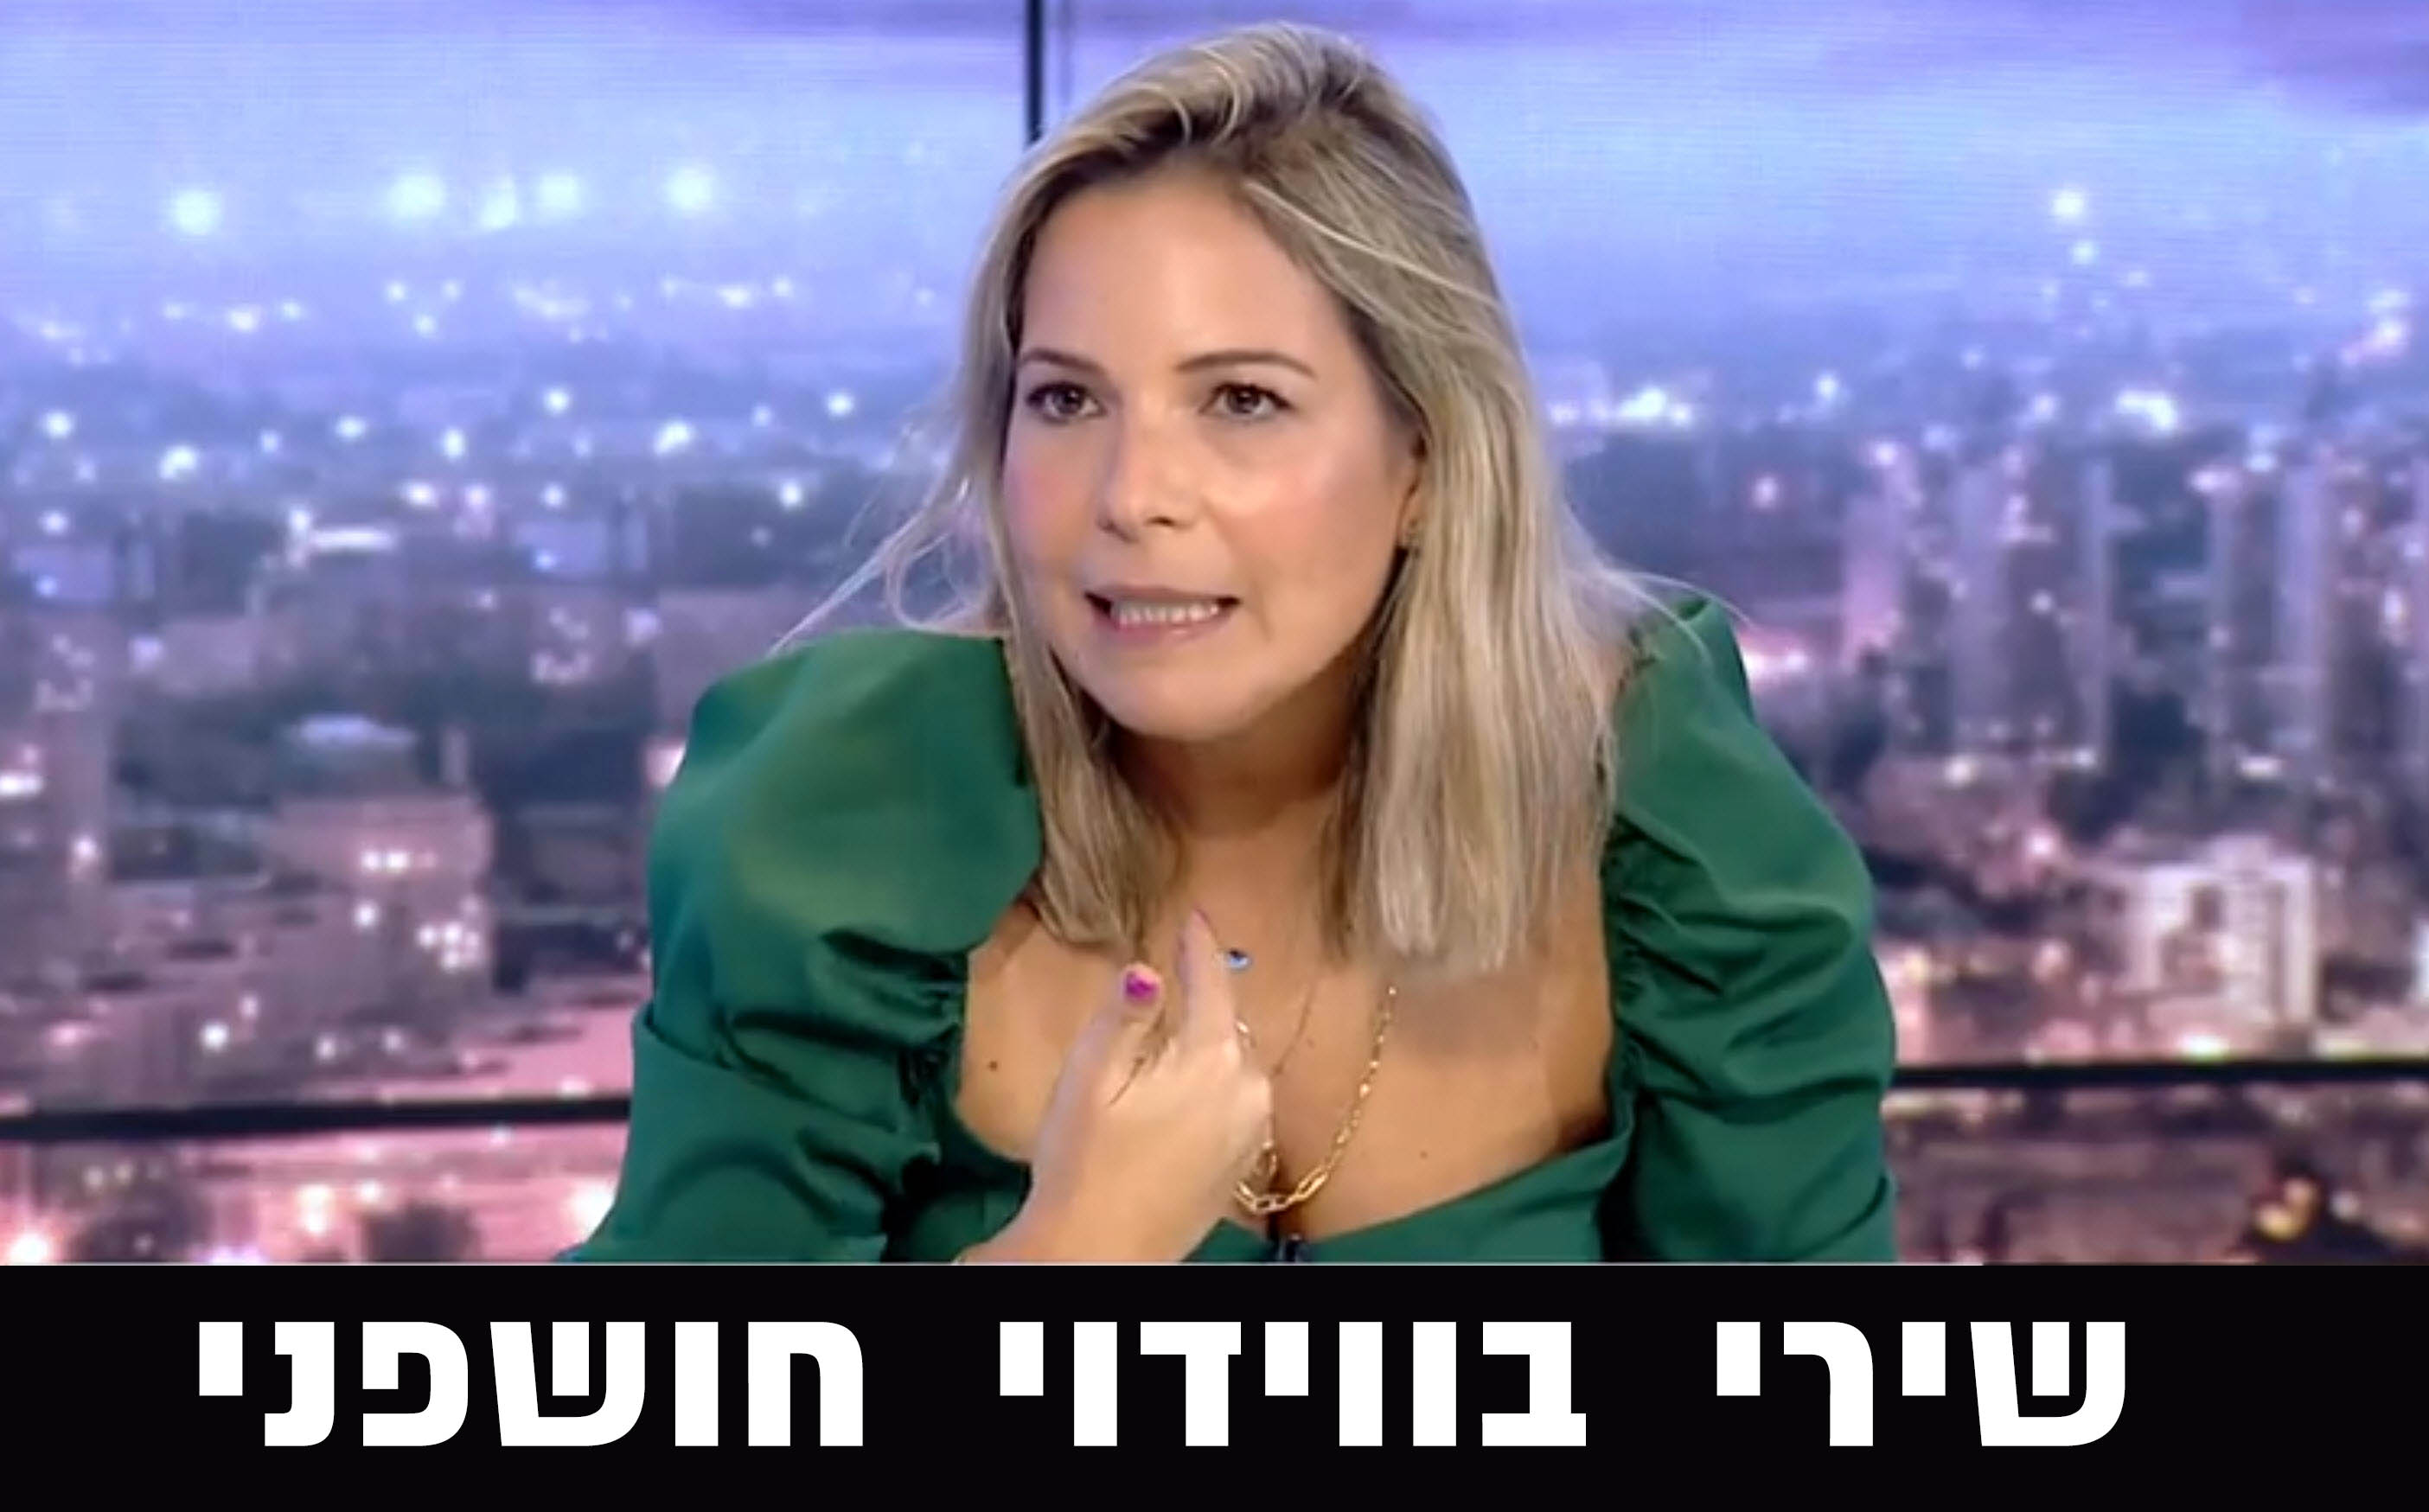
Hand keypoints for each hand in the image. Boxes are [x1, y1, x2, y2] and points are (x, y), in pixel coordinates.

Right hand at [975, 910, 1272, 1261]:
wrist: (1099, 1255)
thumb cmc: (1082, 1162)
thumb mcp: (1089, 1077)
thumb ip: (1125, 1015)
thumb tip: (1148, 967)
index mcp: (1212, 1060)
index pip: (1212, 982)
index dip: (1198, 946)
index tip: (1194, 914)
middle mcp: (1249, 1091)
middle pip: (1227, 1024)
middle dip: (1203, 996)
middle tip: (1176, 970)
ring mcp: (1253, 1132)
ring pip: (1234, 1063)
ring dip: (1208, 1042)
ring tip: (1172, 1032)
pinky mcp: (1244, 1164)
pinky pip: (1237, 1101)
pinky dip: (1215, 1083)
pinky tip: (1180, 1092)